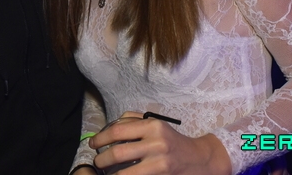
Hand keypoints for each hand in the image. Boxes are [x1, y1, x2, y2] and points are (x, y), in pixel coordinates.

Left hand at [90, 112, 230, 174]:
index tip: (93, 144)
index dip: (100, 138)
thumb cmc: (171, 140)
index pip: (117, 131)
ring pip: (124, 172)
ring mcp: (159, 162)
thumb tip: (107, 128)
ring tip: (105, 172)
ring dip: (110, 174)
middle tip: (97, 162)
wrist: (199, 159)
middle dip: (102, 160)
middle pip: (118, 152)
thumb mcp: (155, 124)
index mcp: (152, 125)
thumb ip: (133, 121)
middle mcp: (156, 142)